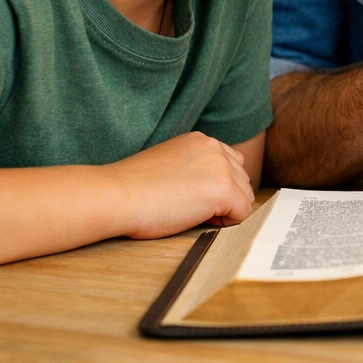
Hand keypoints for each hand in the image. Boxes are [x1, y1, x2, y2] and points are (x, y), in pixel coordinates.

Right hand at [106, 132, 255, 239]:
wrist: (117, 195)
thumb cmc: (134, 188)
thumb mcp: (170, 164)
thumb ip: (194, 168)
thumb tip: (211, 188)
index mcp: (201, 140)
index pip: (231, 163)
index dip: (217, 186)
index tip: (193, 197)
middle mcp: (215, 147)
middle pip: (241, 179)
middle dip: (225, 198)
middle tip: (192, 209)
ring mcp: (221, 167)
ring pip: (245, 196)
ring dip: (226, 210)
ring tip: (193, 214)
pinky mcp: (223, 189)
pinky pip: (243, 212)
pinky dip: (227, 222)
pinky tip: (201, 220)